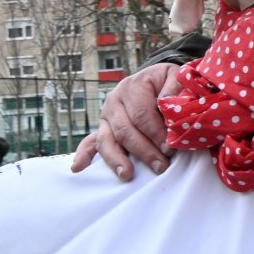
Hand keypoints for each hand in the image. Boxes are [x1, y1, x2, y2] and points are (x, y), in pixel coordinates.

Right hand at [70, 63, 184, 179]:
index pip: (142, 114)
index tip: (170, 149)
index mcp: (133, 87)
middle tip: (160, 166)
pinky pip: (90, 142)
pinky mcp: (103, 128)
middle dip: (143, 150)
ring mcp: (106, 116)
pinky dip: (84, 155)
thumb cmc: (168, 84)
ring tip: (128, 175)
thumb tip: (168, 104)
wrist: (155, 81)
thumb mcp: (175, 78)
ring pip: (107, 140)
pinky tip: (78, 167)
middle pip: (125, 130)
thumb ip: (174, 90)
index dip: (155, 133)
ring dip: (117, 159)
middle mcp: (115, 101)